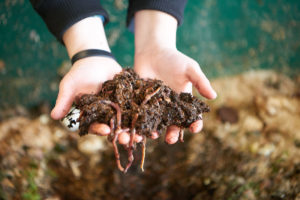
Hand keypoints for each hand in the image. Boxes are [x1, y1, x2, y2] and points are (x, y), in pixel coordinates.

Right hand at [51, 16, 142, 143]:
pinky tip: (152, 120)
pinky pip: (136, 109)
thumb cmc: (79, 72)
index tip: (105, 131)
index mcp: (91, 115)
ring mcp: (119, 109)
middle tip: (128, 139)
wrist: (96, 59)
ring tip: (143, 136)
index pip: (94, 126)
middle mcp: (106, 115)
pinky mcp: (129, 101)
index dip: (99, 130)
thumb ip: (63, 100)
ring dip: (135, 129)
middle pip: (114, 128)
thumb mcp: (69, 85)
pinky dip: (144, 114)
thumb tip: (54, 117)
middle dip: (120, 134)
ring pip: (127, 121)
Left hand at [133, 10, 216, 143]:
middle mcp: (170, 108)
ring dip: (155, 131)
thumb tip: (214, 96)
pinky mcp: (141, 104)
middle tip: (171, 139)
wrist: (153, 52)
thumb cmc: (174, 60)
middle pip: (173, 125)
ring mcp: (155, 107)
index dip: (194, 124)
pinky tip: (138, 127)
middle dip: (173, 134)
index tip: (194, 128)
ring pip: (156, 124)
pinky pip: (141, 116)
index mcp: (183, 102)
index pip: (191, 117)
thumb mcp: (190, 69)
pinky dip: (140, 123)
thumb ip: (200, 82)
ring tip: (154, 135)